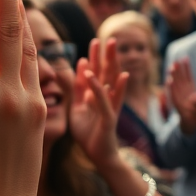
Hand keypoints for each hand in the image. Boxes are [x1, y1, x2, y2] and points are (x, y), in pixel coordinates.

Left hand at [69, 38, 127, 167]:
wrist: (98, 157)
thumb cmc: (88, 134)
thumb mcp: (78, 109)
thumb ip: (78, 90)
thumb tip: (80, 67)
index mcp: (96, 96)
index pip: (96, 73)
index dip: (95, 58)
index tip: (94, 42)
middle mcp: (105, 99)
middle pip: (107, 73)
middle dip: (107, 56)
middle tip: (109, 38)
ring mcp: (109, 107)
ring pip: (111, 83)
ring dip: (110, 65)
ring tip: (110, 49)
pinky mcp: (109, 119)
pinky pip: (107, 102)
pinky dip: (106, 90)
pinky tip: (118, 76)